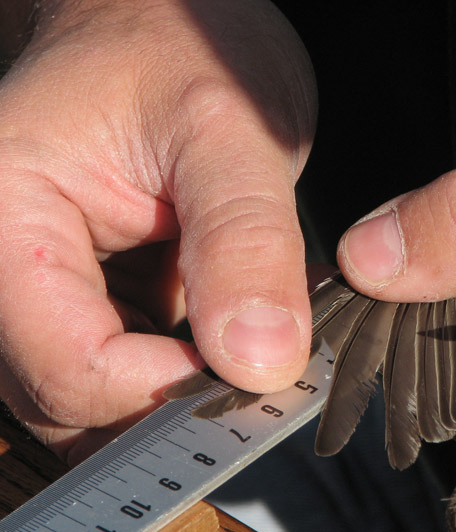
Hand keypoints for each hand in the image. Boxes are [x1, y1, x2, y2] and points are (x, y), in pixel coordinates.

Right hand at [0, 0, 316, 463]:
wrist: (163, 22)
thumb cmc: (182, 46)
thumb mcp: (229, 130)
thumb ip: (243, 241)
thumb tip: (261, 361)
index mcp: (8, 223)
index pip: (70, 370)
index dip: (168, 387)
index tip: (253, 361)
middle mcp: (9, 268)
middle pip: (71, 399)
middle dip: (172, 401)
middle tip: (260, 357)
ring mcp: (44, 287)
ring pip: (96, 396)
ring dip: (179, 388)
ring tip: (247, 327)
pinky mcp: (85, 293)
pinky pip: (122, 366)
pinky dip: (181, 365)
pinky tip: (226, 322)